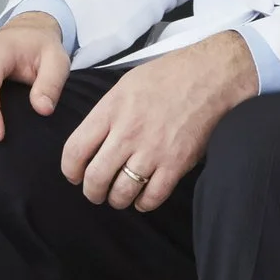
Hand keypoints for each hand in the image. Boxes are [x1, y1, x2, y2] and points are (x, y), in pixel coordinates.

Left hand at [60, 34, 257, 211]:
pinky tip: (142, 199)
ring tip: (118, 196)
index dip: (70, 170)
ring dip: (116, 200)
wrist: (209, 76)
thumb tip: (92, 139)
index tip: (74, 175)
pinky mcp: (176, 164)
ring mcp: (152, 151)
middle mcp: (127, 134)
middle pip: (95, 178)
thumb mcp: (125, 86)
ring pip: (122, 192)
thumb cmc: (167, 76)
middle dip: (91, 191)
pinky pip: (152, 197)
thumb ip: (106, 113)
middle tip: (95, 192)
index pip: (75, 150)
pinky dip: (143, 204)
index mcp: (110, 111)